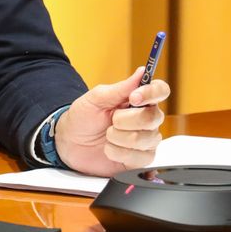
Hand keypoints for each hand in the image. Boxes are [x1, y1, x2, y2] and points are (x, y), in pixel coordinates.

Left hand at [53, 69, 169, 176]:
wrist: (70, 143)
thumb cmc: (83, 118)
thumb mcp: (96, 98)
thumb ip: (120, 88)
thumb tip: (141, 72)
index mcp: (139, 99)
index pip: (160, 91)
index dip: (152, 93)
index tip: (133, 98)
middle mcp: (147, 118)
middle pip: (153, 117)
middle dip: (125, 120)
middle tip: (111, 120)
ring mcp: (145, 139)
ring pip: (146, 138)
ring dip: (119, 137)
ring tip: (107, 135)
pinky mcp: (140, 159)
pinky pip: (140, 157)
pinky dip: (118, 152)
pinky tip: (109, 149)